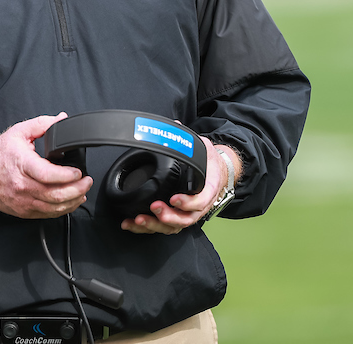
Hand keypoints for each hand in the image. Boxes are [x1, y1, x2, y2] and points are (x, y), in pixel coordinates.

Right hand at [0, 113, 93, 218]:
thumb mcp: (18, 132)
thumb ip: (42, 124)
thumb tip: (61, 119)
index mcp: (22, 165)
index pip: (48, 175)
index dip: (67, 175)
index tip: (79, 171)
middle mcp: (23, 186)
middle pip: (55, 195)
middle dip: (77, 189)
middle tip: (87, 181)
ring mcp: (23, 201)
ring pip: (54, 208)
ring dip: (73, 201)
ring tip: (82, 191)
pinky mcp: (24, 211)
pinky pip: (48, 215)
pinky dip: (63, 209)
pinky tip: (70, 201)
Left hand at [121, 137, 240, 234]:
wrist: (218, 172)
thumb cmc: (210, 162)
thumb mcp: (203, 147)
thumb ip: (190, 138)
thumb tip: (175, 125)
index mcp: (208, 188)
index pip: (202, 201)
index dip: (188, 203)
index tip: (174, 199)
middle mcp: (200, 205)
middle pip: (186, 219)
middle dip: (169, 217)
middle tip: (154, 208)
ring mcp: (189, 213)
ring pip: (175, 227)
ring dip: (156, 225)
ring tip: (139, 220)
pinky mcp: (178, 217)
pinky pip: (166, 228)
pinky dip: (149, 228)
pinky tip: (134, 224)